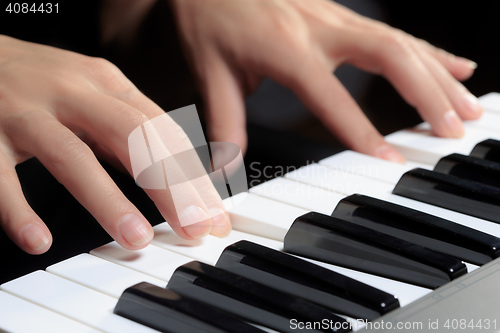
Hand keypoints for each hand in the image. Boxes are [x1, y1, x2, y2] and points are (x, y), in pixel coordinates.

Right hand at [0, 35, 229, 253]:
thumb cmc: (41, 79)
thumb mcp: (93, 91)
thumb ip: (127, 129)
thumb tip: (171, 171)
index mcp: (106, 83)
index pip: (161, 131)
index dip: (192, 174)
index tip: (213, 213)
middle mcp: (71, 93)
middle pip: (132, 138)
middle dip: (170, 186)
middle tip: (194, 227)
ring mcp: (26, 112)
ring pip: (74, 157)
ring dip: (108, 200)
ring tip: (136, 238)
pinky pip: (1, 176)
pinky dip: (19, 209)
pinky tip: (39, 239)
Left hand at [171, 0, 481, 161]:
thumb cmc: (208, 15)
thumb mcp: (211, 72)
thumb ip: (225, 123)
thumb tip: (226, 167)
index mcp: (287, 48)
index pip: (332, 97)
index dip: (362, 131)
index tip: (389, 161)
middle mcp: (320, 28)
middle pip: (390, 57)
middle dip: (427, 96)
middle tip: (452, 131)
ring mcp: (336, 16)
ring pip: (402, 43)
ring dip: (439, 76)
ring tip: (468, 107)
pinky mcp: (341, 13)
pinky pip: (395, 33)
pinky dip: (430, 52)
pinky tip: (455, 66)